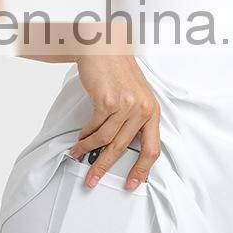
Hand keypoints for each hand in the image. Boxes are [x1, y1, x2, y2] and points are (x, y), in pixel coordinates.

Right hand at [69, 54, 160, 190]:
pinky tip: (79, 139)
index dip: (142, 169)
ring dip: (89, 150)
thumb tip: (121, 148)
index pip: (153, 149)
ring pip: (105, 139)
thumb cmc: (119, 71)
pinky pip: (94, 127)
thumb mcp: (136, 96)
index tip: (132, 183)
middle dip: (105, 166)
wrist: (105, 48)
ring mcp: (126, 105)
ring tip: (78, 154)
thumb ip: (134, 120)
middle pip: (124, 148)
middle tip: (93, 179)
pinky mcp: (108, 101)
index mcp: (153, 111)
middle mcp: (143, 109)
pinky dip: (84, 136)